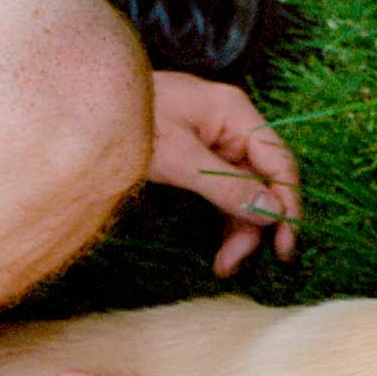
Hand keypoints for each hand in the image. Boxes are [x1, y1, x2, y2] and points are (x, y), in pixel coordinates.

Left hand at [148, 70, 299, 276]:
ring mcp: (218, 146)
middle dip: (256, 226)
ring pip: (245, 196)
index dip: (288, 204)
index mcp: (236, 115)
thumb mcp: (179, 157)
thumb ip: (226, 186)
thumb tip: (270, 213)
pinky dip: (225, 226)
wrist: (88, 108)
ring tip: (223, 267)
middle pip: (264, 184)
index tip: (285, 244)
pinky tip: (220, 254)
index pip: (280, 162)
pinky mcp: (202, 163)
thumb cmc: (131, 120)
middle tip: (238, 262)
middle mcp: (233, 129)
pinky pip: (226, 198)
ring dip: (240, 234)